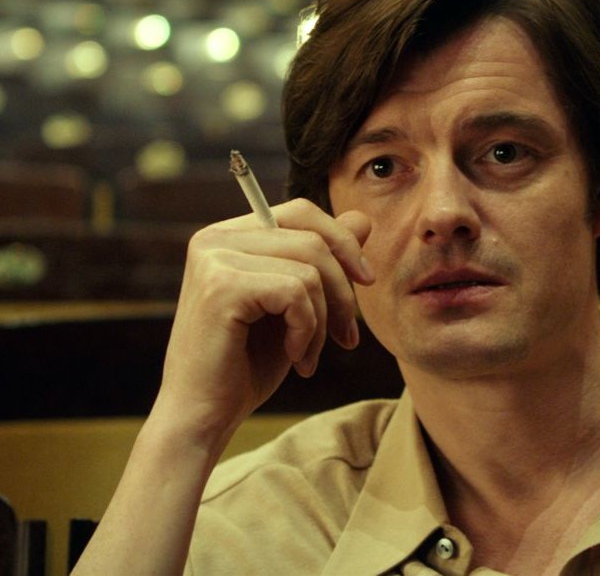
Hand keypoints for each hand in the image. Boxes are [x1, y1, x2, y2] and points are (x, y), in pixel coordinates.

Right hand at [153, 199, 373, 447]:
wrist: (204, 417)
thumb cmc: (247, 365)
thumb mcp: (297, 306)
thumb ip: (324, 260)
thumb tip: (363, 218)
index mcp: (229, 236)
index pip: (302, 212)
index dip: (343, 243)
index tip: (365, 283)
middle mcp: (215, 238)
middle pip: (313, 238)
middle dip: (343, 290)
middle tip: (346, 336)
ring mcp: (214, 259)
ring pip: (310, 268)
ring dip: (324, 319)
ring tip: (310, 354)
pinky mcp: (220, 287)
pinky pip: (296, 292)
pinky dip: (307, 329)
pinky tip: (294, 356)